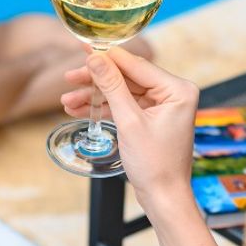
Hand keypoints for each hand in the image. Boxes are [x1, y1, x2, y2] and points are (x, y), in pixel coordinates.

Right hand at [61, 47, 198, 206]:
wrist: (164, 198)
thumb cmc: (155, 165)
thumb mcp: (129, 122)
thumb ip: (112, 87)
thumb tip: (95, 59)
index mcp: (178, 90)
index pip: (136, 65)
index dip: (107, 57)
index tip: (84, 47)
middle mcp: (174, 94)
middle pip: (127, 77)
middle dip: (96, 81)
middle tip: (69, 78)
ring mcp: (163, 106)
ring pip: (122, 92)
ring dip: (95, 96)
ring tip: (67, 101)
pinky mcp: (152, 119)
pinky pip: (125, 106)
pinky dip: (104, 108)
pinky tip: (80, 109)